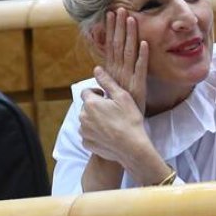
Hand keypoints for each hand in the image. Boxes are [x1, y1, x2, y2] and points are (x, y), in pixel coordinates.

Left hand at [80, 68, 172, 186]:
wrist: (132, 147)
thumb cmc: (129, 120)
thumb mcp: (122, 97)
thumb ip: (107, 82)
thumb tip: (97, 69)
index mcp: (90, 104)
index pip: (86, 91)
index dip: (97, 93)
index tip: (107, 98)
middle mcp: (83, 117)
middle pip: (86, 107)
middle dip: (95, 107)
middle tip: (111, 111)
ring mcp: (84, 131)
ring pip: (86, 121)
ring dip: (94, 120)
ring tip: (111, 123)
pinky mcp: (86, 143)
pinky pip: (87, 135)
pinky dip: (95, 133)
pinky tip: (108, 134)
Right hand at [102, 8, 147, 114]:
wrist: (122, 127)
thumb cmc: (117, 108)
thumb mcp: (110, 90)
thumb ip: (104, 78)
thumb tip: (97, 68)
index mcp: (111, 72)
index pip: (110, 46)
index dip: (110, 29)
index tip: (109, 14)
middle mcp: (118, 72)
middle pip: (118, 45)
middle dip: (119, 26)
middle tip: (119, 9)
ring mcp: (128, 78)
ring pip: (129, 52)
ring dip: (130, 35)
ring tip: (131, 18)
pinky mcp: (138, 86)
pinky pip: (141, 69)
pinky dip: (143, 56)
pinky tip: (145, 43)